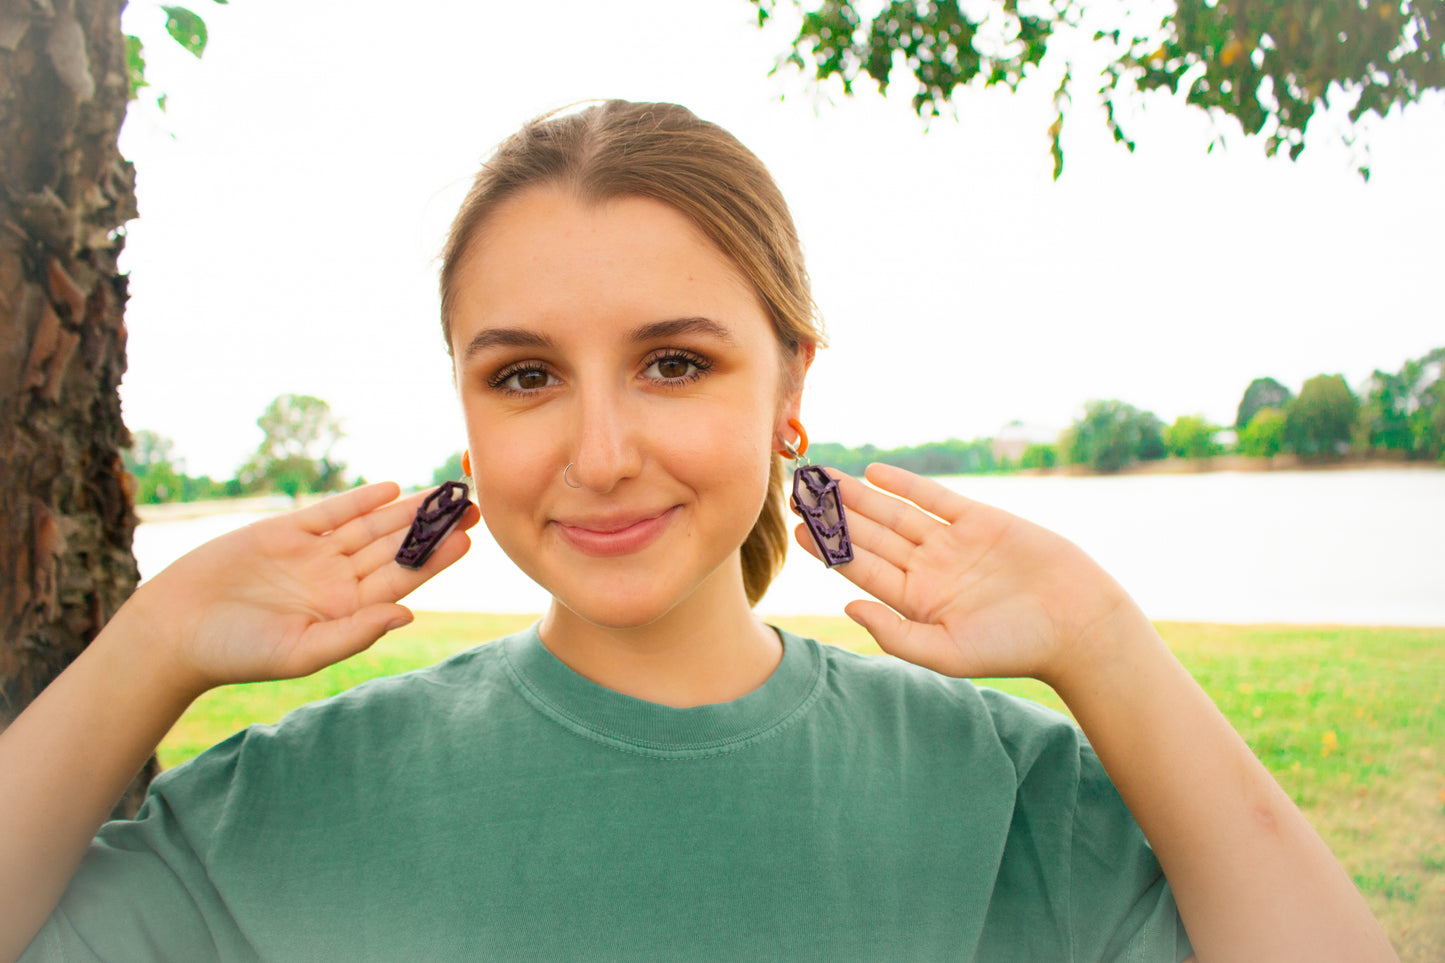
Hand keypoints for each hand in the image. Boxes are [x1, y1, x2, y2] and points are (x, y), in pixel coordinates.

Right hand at [126, 482, 478, 694]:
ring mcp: (313, 555)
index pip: (402, 580)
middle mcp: (337, 580)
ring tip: (442, 491)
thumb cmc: (235, 653)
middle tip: (471, 502)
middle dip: (432, 526)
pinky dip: (359, 500)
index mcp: (347, 611)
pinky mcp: (285, 532)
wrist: (174, 631)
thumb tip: (408, 614)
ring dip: (404, 509)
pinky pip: (331, 513)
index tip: (468, 539)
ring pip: (369, 527)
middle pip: (394, 547)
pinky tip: (390, 489)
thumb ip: (355, 631)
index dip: (435, 558)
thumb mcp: (301, 651)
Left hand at [794, 463, 1137, 686]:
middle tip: (799, 490)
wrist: (1077, 624)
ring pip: (895, 514)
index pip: (860, 570)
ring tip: (825, 477)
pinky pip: (935, 498)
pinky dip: (905, 484)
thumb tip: (847, 605)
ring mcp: (952, 543)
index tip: (798, 527)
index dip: (829, 548)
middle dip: (835, 514)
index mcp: (916, 602)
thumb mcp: (948, 652)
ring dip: (860, 495)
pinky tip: (874, 472)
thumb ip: (895, 634)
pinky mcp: (980, 520)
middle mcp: (928, 570)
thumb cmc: (1015, 647)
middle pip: (870, 536)